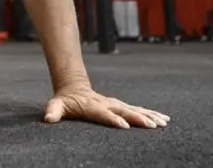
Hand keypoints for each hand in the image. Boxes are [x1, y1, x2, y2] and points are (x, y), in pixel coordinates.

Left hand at [43, 84, 169, 128]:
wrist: (74, 87)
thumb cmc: (65, 101)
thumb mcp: (57, 105)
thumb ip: (53, 111)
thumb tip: (47, 118)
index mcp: (92, 106)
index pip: (103, 114)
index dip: (113, 120)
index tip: (124, 126)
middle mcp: (106, 104)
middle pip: (124, 111)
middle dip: (137, 118)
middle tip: (151, 125)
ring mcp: (115, 104)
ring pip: (134, 109)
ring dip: (149, 116)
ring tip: (163, 123)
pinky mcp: (121, 106)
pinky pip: (138, 109)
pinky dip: (151, 114)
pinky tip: (164, 120)